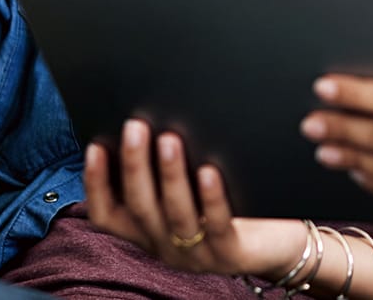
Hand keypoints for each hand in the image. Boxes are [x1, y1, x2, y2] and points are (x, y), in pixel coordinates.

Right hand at [82, 119, 304, 280]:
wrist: (278, 244)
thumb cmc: (229, 204)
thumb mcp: (190, 189)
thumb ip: (169, 166)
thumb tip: (155, 117)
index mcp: (147, 229)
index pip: (107, 214)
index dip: (96, 182)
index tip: (95, 146)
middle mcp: (165, 244)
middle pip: (141, 207)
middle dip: (135, 164)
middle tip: (135, 125)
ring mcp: (196, 253)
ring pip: (176, 214)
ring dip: (170, 174)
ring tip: (170, 138)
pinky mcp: (229, 255)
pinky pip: (217, 226)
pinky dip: (211, 198)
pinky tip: (209, 170)